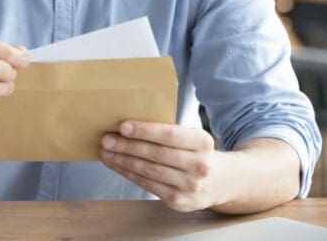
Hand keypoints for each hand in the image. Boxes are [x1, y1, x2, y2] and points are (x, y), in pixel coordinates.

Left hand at [100, 121, 222, 211]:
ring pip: (149, 171)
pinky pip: (148, 185)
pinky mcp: (179, 201)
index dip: (145, 131)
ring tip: (107, 152)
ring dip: (124, 161)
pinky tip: (117, 165)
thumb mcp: (192, 138)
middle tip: (107, 139)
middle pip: (156, 154)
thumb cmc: (196, 153)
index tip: (123, 126)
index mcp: (202, 141)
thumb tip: (128, 127)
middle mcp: (199, 165)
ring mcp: (190, 186)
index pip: (169, 135)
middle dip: (128, 146)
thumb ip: (168, 133)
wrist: (219, 182)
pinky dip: (129, 174)